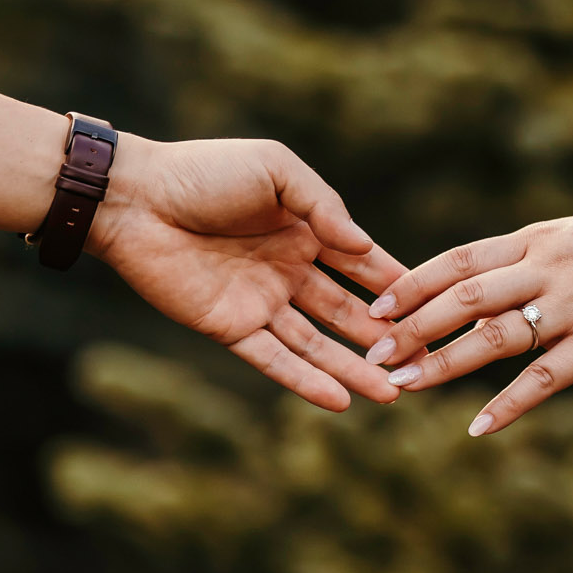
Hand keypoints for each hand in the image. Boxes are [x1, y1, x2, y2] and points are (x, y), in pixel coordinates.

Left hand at [87, 135, 406, 410]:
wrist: (134, 197)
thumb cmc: (203, 171)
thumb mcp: (275, 171)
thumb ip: (323, 206)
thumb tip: (365, 248)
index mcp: (304, 229)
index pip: (361, 264)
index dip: (396, 286)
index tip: (438, 308)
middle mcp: (288, 270)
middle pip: (346, 311)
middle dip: (383, 337)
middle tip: (424, 364)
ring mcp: (260, 301)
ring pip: (316, 343)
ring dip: (353, 369)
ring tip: (392, 395)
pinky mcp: (229, 327)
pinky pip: (273, 359)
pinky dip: (305, 381)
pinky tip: (341, 401)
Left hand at [362, 145, 572, 434]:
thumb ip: (525, 261)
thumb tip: (471, 293)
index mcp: (537, 240)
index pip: (459, 259)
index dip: (413, 283)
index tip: (376, 307)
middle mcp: (548, 268)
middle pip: (466, 296)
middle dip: (415, 326)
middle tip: (375, 352)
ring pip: (496, 336)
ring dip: (446, 364)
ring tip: (406, 387)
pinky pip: (546, 377)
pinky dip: (508, 403)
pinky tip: (478, 426)